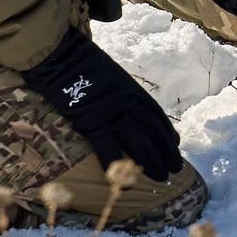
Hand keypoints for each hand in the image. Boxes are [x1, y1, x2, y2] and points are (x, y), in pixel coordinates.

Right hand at [19, 28, 183, 180]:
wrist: (60, 55)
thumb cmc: (78, 60)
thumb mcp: (107, 71)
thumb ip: (116, 86)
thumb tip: (119, 97)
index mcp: (131, 89)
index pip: (156, 114)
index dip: (166, 131)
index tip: (175, 144)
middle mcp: (127, 102)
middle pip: (153, 130)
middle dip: (166, 151)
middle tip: (176, 169)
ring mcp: (111, 113)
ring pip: (139, 142)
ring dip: (152, 161)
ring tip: (162, 177)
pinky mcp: (91, 122)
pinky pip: (108, 148)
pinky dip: (117, 166)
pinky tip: (127, 182)